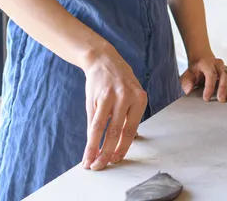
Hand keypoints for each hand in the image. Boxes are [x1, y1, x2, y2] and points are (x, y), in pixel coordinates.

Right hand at [81, 44, 147, 169]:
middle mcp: (127, 97)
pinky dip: (89, 138)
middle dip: (108, 153)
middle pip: (117, 132)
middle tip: (101, 167)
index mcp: (140, 99)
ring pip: (102, 129)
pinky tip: (87, 148)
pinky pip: (93, 121)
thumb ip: (129, 117)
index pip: (131, 130)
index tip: (116, 161)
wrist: (103, 59)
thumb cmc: (119, 82)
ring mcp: (111, 96)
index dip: (123, 148)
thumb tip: (128, 141)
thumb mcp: (131, 95)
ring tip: (90, 163)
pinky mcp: (97, 96)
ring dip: (95, 149)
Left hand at [180, 55, 226, 101]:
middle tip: (221, 100)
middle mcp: (218, 64)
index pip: (211, 74)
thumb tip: (188, 90)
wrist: (202, 59)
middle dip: (223, 88)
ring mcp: (225, 69)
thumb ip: (186, 82)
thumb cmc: (194, 70)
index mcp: (207, 63)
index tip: (206, 98)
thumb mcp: (187, 74)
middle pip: (224, 75)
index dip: (209, 87)